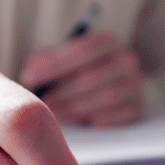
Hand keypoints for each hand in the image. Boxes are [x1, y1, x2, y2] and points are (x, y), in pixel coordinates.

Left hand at [17, 30, 143, 126]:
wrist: (111, 88)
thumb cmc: (76, 71)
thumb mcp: (60, 59)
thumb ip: (43, 61)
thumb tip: (30, 75)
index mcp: (107, 42)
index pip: (82, 50)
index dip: (54, 64)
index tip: (29, 78)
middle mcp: (126, 61)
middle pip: (91, 77)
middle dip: (60, 92)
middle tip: (39, 104)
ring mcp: (134, 86)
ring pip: (104, 99)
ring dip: (73, 109)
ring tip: (52, 115)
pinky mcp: (135, 110)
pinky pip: (114, 118)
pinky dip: (92, 121)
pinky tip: (76, 122)